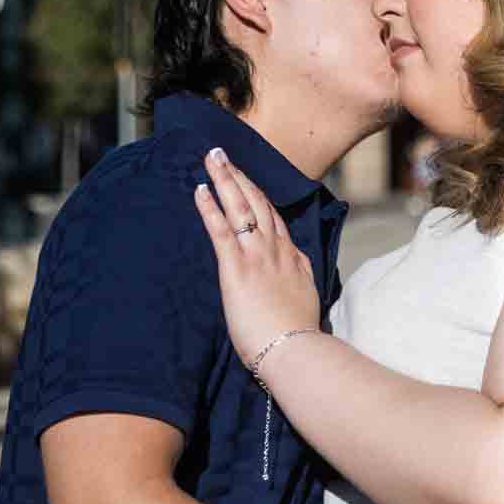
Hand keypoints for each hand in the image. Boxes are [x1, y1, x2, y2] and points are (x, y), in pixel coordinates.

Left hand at [191, 147, 321, 362]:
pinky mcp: (237, 267)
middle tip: (223, 155)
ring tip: (212, 158)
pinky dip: (210, 207)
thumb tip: (294, 279)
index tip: (247, 181)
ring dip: (225, 179)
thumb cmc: (297, 335)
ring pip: (241, 207)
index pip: (274, 219)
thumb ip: (296, 284)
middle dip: (239, 177)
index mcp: (292, 259)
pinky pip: (221, 229)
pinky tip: (199, 189)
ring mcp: (258, 255)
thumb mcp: (304, 301)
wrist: (294, 349)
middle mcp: (276, 250)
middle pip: (258, 203)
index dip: (259, 196)